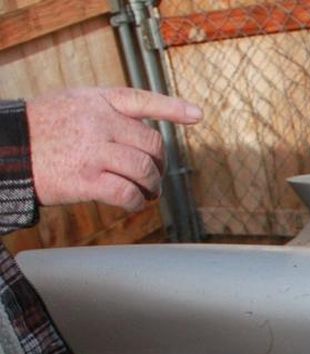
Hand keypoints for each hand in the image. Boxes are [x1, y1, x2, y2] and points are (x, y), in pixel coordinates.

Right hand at [26, 87, 202, 211]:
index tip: (197, 115)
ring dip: (151, 186)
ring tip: (147, 192)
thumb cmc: (40, 129)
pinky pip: (127, 193)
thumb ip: (105, 112)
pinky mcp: (86, 179)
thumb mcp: (71, 103)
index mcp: (97, 100)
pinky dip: (136, 202)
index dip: (172, 108)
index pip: (141, 100)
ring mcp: (94, 151)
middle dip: (159, 165)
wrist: (7, 149)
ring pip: (144, 170)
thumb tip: (141, 131)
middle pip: (152, 145)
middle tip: (154, 177)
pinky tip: (132, 203)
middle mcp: (99, 122)